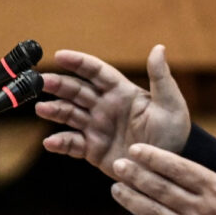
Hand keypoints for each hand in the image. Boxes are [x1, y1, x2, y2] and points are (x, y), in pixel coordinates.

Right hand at [34, 45, 190, 177]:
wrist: (168, 166)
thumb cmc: (174, 131)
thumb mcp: (170, 104)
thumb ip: (161, 77)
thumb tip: (159, 48)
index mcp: (122, 92)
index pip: (96, 72)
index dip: (78, 63)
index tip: (59, 55)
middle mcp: (106, 107)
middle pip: (76, 91)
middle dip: (58, 85)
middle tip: (41, 82)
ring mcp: (97, 127)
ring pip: (69, 114)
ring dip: (54, 110)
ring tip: (41, 108)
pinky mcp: (93, 149)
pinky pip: (72, 144)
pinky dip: (60, 143)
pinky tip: (51, 142)